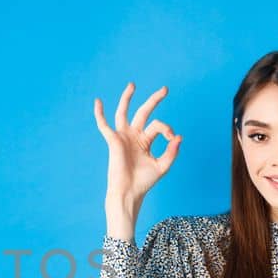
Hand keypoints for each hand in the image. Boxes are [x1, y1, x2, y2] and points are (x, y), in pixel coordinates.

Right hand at [93, 82, 182, 203]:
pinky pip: (104, 125)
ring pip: (123, 113)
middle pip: (144, 112)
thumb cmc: (144, 182)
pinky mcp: (113, 141)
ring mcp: (123, 137)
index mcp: (145, 141)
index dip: (167, 128)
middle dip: (154, 100)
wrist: (130, 192)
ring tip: (132, 85)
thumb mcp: (163, 165)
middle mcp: (134, 136)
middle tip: (165, 89)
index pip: (158, 126)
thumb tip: (179, 136)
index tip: (172, 138)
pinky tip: (98, 102)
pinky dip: (99, 114)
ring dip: (127, 98)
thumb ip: (172, 151)